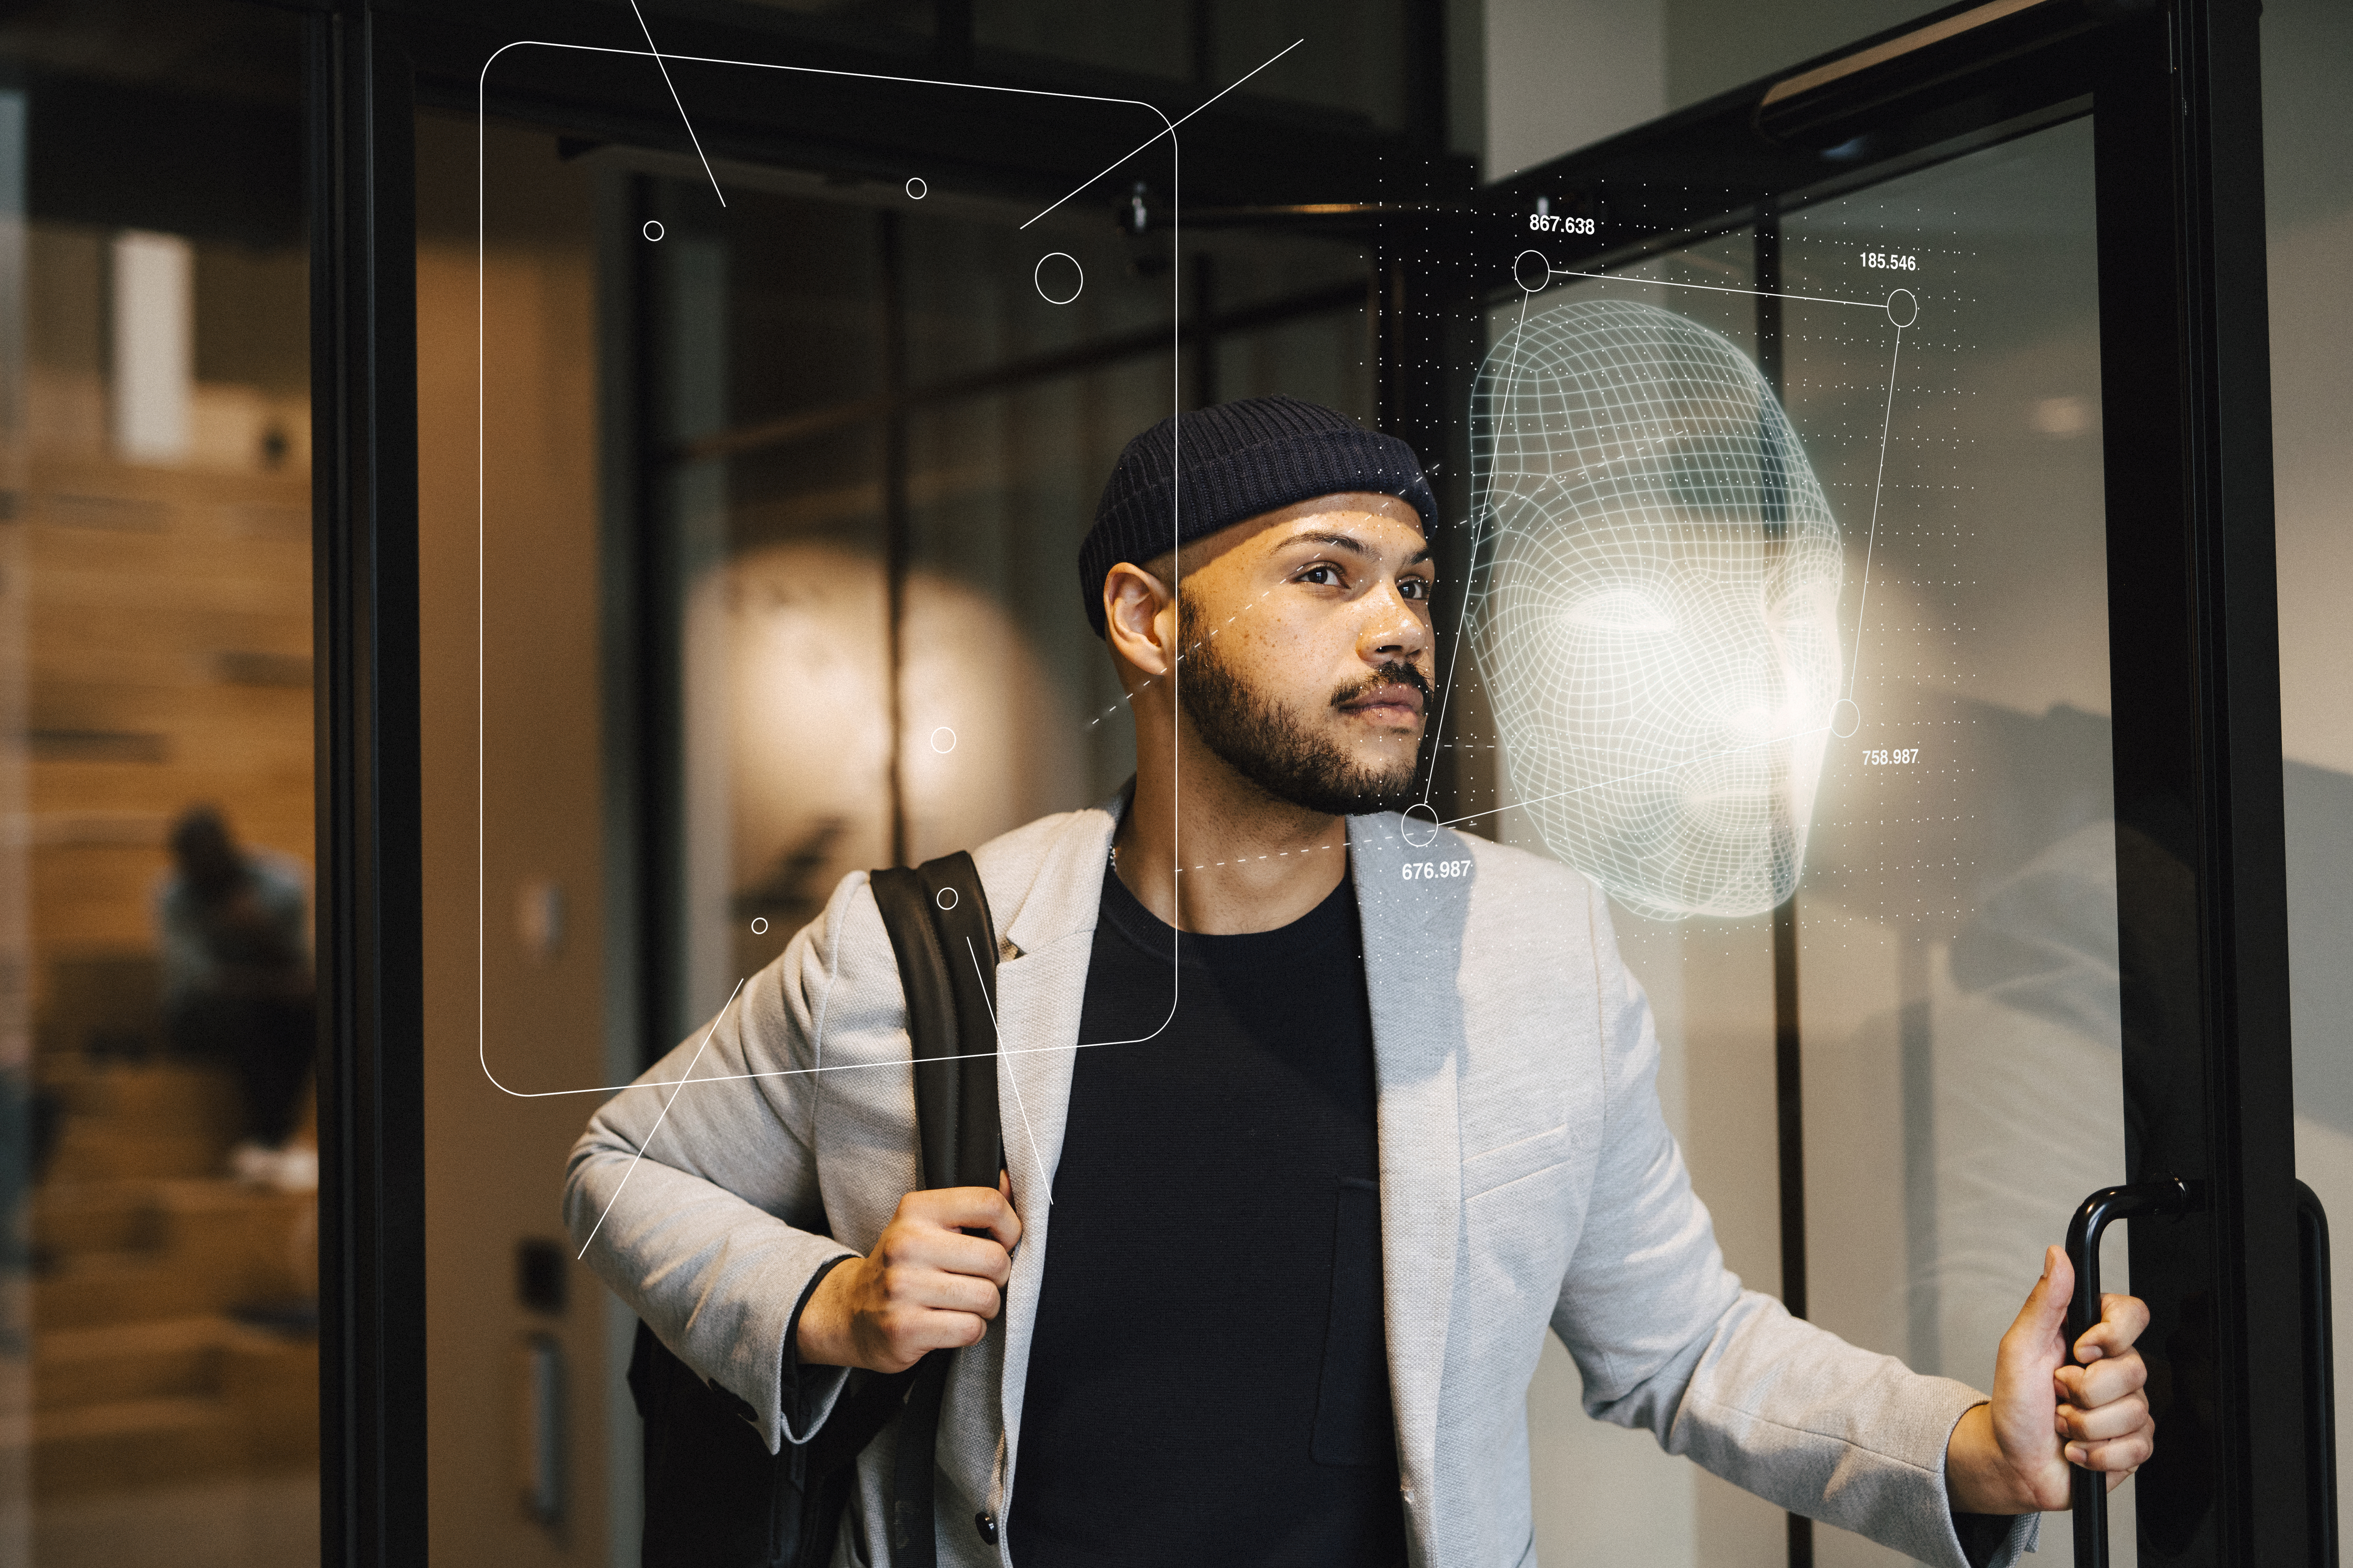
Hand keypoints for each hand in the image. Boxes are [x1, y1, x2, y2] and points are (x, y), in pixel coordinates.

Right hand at [795, 1177, 1021, 1373]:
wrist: (852, 1311)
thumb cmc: (904, 1265)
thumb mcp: (927, 1223)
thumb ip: (972, 1205)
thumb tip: (1011, 1180)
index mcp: (916, 1209)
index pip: (989, 1204)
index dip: (1011, 1228)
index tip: (1004, 1242)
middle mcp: (907, 1244)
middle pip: (995, 1258)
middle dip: (999, 1276)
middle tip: (980, 1280)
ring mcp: (902, 1287)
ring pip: (987, 1298)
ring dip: (986, 1307)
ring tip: (965, 1303)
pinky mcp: (904, 1328)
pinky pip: (970, 1329)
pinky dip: (971, 1330)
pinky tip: (952, 1323)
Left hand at [1946, 1244, 2154, 1512]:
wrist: (2014, 1462)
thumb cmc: (2014, 1405)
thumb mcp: (2019, 1348)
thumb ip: (2044, 1302)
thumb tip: (2058, 1256)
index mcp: (2089, 1338)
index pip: (2132, 1313)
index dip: (2113, 1333)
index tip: (2081, 1349)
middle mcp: (2114, 1369)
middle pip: (2134, 1368)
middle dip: (2085, 1390)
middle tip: (2057, 1394)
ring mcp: (2128, 1407)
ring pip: (2134, 1411)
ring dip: (2085, 1425)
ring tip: (2062, 1423)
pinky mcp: (2134, 1444)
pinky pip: (2137, 1447)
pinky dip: (2097, 1453)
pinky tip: (2076, 1449)